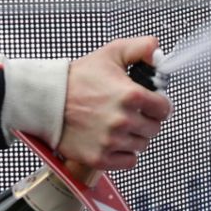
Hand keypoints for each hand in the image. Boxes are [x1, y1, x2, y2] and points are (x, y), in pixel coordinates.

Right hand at [60, 36, 171, 169]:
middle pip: (154, 128)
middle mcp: (123, 120)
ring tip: (116, 125)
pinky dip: (124, 154)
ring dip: (134, 137)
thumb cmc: (76, 79)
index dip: (157, 104)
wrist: (45, 100)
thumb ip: (140, 48)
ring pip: (141, 145)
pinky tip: (112, 140)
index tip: (148, 104)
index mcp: (130, 95)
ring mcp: (111, 141)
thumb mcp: (110, 53)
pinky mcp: (99, 157)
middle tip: (129, 113)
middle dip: (145, 120)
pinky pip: (129, 161)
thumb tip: (158, 52)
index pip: (164, 108)